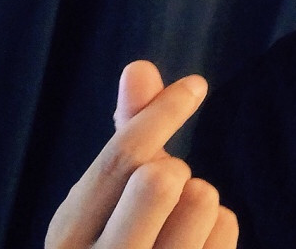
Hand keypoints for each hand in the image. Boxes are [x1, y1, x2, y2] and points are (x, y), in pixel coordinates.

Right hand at [45, 61, 237, 247]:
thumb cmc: (119, 237)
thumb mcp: (109, 192)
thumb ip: (128, 130)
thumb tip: (139, 65)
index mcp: (68, 234)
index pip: (122, 158)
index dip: (164, 111)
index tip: (197, 85)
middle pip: (163, 177)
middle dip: (173, 170)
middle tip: (161, 193)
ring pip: (203, 198)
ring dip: (198, 199)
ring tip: (175, 226)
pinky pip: (227, 225)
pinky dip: (218, 227)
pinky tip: (194, 248)